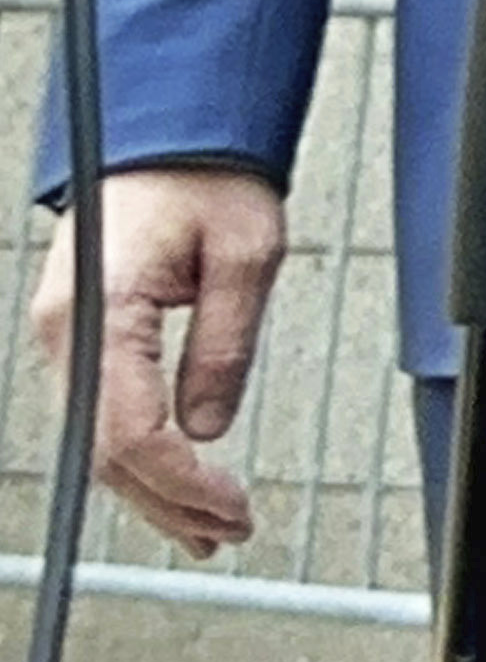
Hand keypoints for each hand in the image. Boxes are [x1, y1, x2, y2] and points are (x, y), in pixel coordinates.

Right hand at [25, 165, 282, 556]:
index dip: (181, 482)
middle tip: (229, 531)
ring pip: (98, 441)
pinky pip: (101, 413)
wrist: (163, 130)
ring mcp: (63, 337)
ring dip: (151, 490)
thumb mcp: (246, 250)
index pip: (130, 431)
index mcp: (99, 310)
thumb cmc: (203, 173)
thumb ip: (224, 341)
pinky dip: (137, 455)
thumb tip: (207, 427)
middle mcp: (64, 332)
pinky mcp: (77, 336)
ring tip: (207, 527)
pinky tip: (172, 481)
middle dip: (167, 502)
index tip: (231, 508)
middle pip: (105, 451)